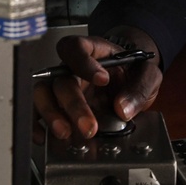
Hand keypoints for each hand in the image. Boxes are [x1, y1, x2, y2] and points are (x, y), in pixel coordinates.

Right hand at [32, 29, 161, 141]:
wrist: (131, 79)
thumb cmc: (134, 70)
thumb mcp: (147, 74)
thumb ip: (139, 88)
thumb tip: (123, 107)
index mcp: (94, 50)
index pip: (78, 48)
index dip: (85, 63)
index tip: (103, 80)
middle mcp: (73, 66)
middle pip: (61, 78)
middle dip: (72, 104)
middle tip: (88, 126)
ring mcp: (63, 85)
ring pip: (44, 93)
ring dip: (51, 113)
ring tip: (65, 133)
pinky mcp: (59, 105)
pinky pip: (39, 110)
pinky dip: (38, 123)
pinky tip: (44, 136)